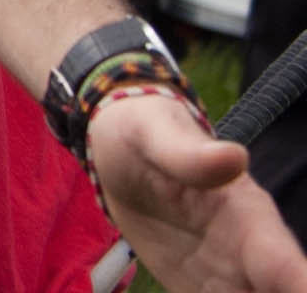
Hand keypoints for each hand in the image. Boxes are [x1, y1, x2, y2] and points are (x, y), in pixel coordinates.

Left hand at [92, 90, 306, 291]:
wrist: (118, 145)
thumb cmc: (145, 130)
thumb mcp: (158, 134)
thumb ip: (192, 155)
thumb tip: (233, 156)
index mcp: (251, 221)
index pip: (291, 270)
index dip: (303, 285)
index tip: (303, 290)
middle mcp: (252, 258)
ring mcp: (230, 277)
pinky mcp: (202, 289)